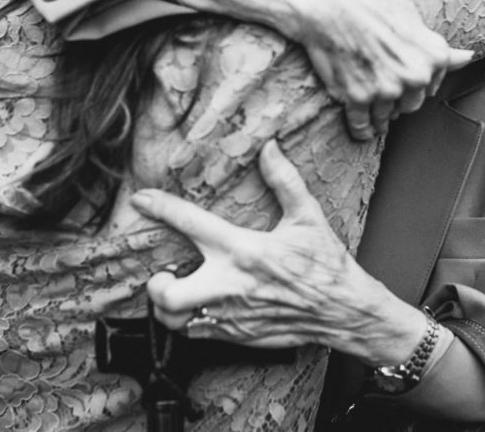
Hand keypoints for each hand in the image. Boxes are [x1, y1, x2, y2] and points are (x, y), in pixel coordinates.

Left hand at [131, 141, 425, 365]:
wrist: (343, 310)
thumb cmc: (325, 264)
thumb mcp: (307, 217)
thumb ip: (284, 181)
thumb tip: (269, 147)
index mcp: (244, 250)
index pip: (190, 223)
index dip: (160, 207)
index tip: (141, 200)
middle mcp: (230, 285)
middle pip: (167, 294)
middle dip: (155, 284)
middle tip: (161, 274)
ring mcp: (231, 315)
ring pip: (175, 321)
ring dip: (168, 307)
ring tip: (175, 292)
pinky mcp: (236, 336)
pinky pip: (196, 335)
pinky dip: (189, 322)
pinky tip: (199, 308)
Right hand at [276, 0, 472, 140]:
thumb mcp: (410, 15)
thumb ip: (435, 45)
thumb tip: (467, 57)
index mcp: (433, 55)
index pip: (432, 84)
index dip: (417, 81)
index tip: (406, 79)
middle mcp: (415, 76)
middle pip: (411, 104)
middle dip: (399, 98)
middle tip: (384, 88)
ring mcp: (386, 89)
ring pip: (387, 115)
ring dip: (380, 117)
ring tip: (373, 114)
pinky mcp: (357, 97)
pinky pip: (361, 123)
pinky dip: (361, 129)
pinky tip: (361, 130)